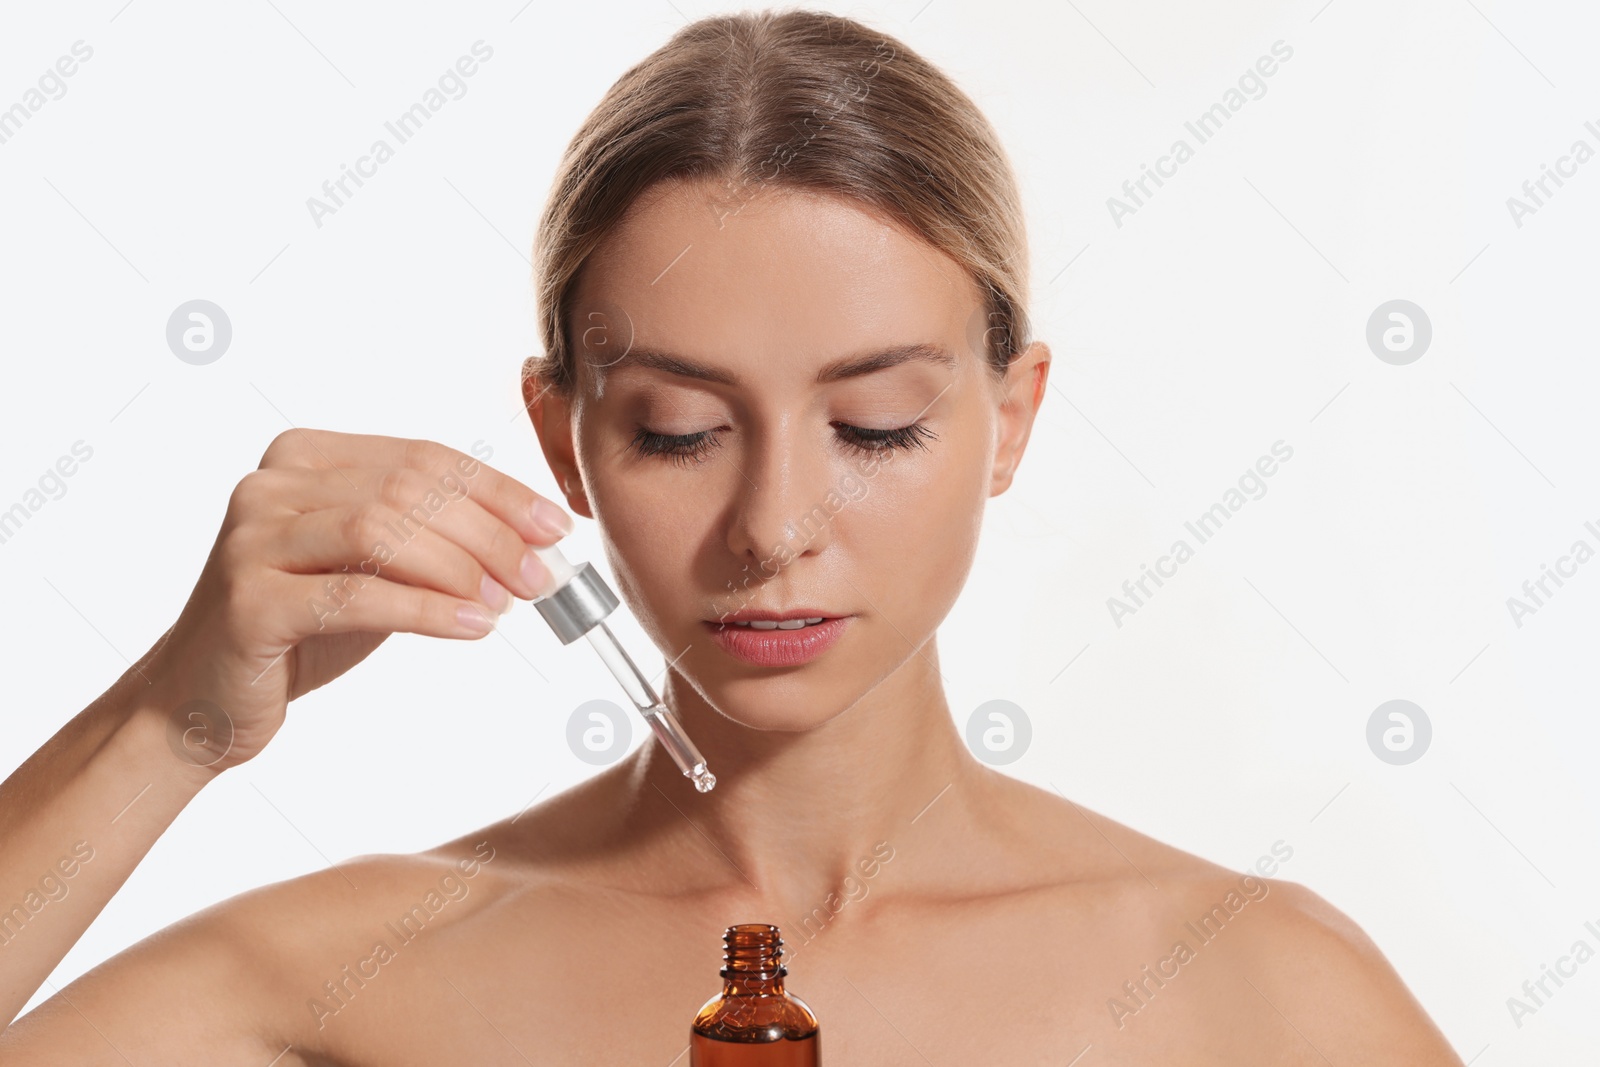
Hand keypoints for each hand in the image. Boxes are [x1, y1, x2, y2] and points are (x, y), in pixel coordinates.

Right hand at [144, 429, 571, 771]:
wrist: (203, 699)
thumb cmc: (301, 628)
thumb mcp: (374, 568)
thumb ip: (432, 539)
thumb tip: (532, 541)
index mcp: (306, 456)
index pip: (425, 458)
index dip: (500, 492)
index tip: (556, 528)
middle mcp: (271, 483)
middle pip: (408, 491)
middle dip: (490, 533)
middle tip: (540, 576)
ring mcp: (251, 537)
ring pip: (382, 532)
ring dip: (462, 568)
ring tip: (508, 603)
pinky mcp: (248, 598)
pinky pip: (357, 595)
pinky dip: (427, 611)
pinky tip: (474, 627)